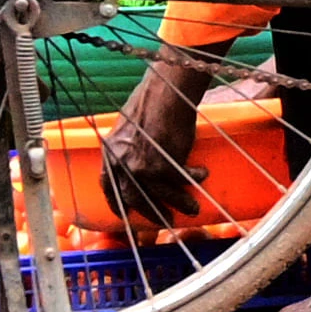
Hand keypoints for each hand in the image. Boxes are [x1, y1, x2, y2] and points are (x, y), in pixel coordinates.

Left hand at [103, 68, 203, 227]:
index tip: (127, 212)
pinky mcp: (163, 164)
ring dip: (178, 202)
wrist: (165, 92)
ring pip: (160, 193)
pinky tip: (201, 175)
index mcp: (110, 153)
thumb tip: (137, 157)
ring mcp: (141, 166)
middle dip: (151, 212)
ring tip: (192, 207)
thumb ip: (127, 147)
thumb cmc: (150, 100)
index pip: (109, 186)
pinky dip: (193, 178)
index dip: (118, 202)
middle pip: (134, 197)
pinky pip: (180, 178)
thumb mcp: (128, 127)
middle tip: (166, 220)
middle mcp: (121, 163)